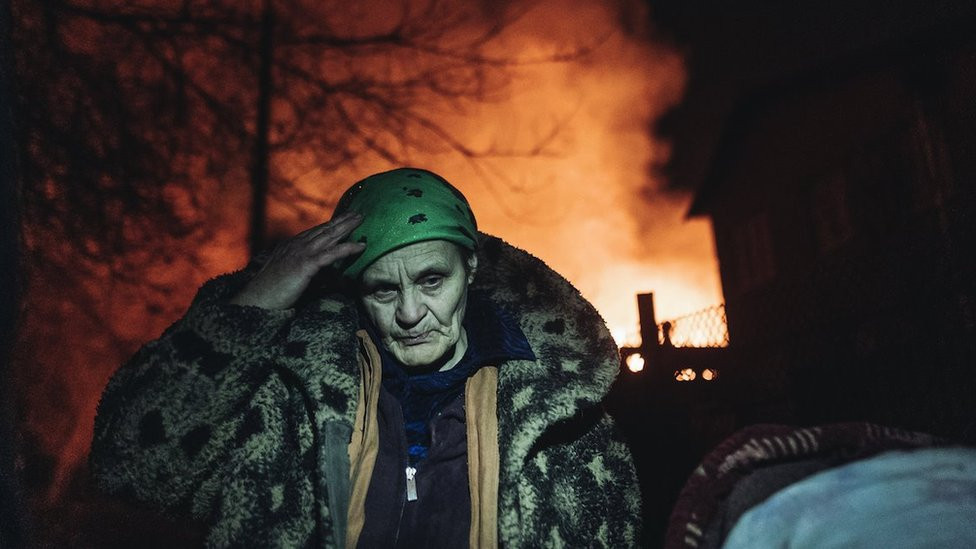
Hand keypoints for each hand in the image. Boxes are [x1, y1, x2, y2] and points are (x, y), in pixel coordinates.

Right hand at [229, 212, 364, 309]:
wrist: (257, 299)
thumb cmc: (271, 292)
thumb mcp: (288, 275)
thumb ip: (303, 269)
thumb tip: (321, 271)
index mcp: (291, 246)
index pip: (314, 232)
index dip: (330, 224)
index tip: (343, 218)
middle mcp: (296, 245)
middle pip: (324, 229)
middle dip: (342, 220)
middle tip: (357, 212)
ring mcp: (301, 253)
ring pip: (328, 236)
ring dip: (347, 227)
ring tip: (361, 219)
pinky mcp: (305, 264)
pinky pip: (331, 254)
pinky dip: (347, 248)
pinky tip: (360, 246)